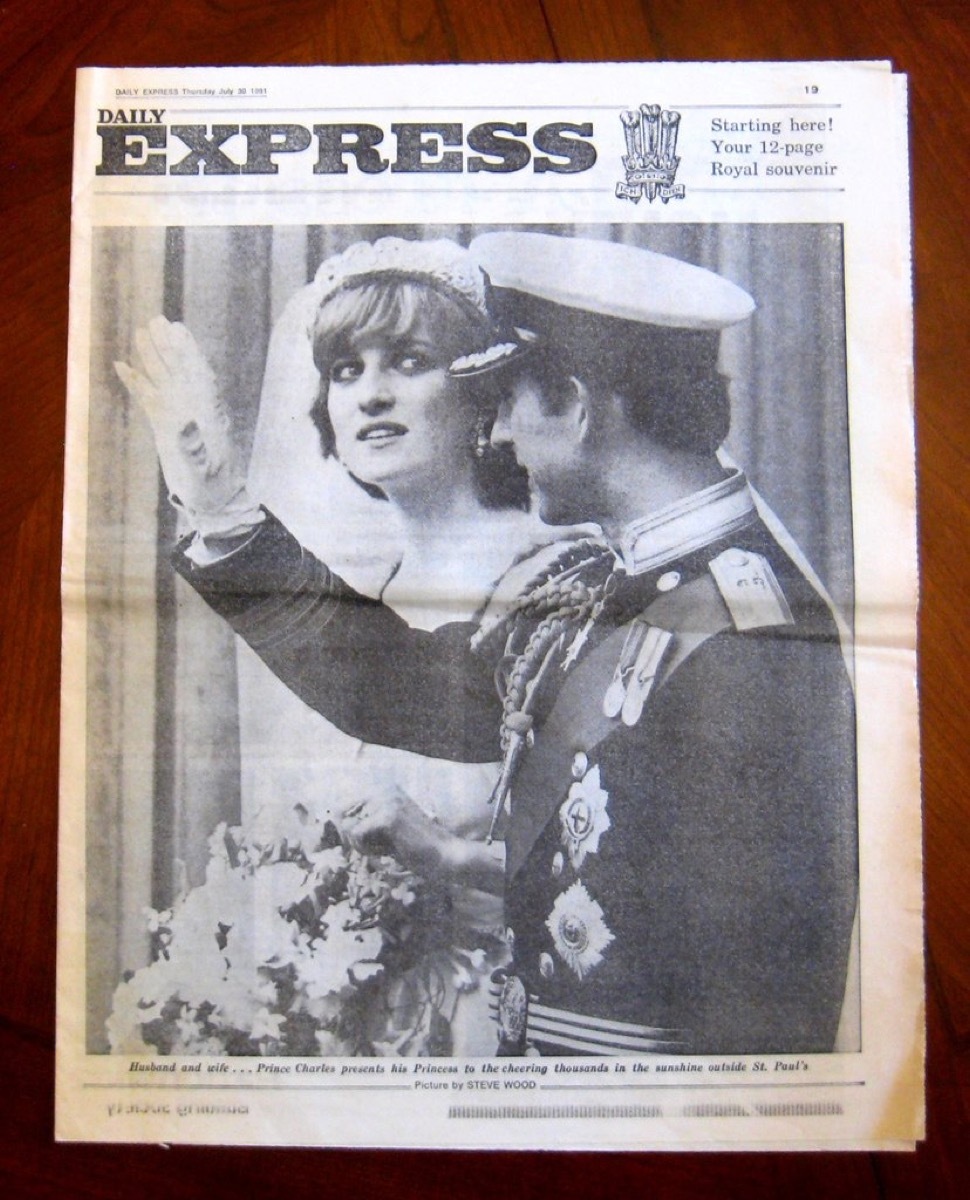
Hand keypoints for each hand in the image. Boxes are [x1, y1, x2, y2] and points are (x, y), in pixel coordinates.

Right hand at [115, 316, 249, 521]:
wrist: (213, 502)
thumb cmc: (211, 488)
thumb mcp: (203, 472)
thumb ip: (193, 450)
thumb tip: (185, 424)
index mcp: (208, 415)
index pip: (198, 376)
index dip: (188, 352)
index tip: (177, 330)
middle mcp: (194, 409)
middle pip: (180, 370)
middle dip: (169, 346)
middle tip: (157, 319)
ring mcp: (179, 415)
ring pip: (164, 379)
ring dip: (154, 357)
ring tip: (142, 331)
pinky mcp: (166, 426)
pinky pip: (149, 398)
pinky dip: (136, 382)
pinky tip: (122, 366)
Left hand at [341, 786, 446, 877]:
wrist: (445, 856)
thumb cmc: (415, 847)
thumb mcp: (384, 829)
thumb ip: (362, 821)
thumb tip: (333, 816)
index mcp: (383, 788)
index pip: (342, 808)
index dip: (350, 831)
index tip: (371, 841)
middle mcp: (383, 788)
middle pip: (342, 818)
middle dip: (356, 838)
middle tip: (383, 845)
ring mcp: (386, 800)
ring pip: (349, 829)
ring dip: (364, 845)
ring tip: (391, 845)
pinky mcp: (387, 816)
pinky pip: (357, 836)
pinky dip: (368, 849)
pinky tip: (390, 849)